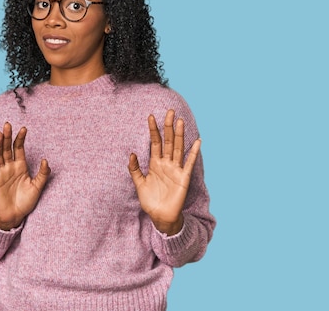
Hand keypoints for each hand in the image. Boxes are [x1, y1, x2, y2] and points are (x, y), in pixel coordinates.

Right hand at [0, 122, 49, 230]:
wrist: (15, 216)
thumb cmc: (26, 202)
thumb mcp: (38, 187)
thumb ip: (43, 174)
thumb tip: (46, 160)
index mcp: (20, 166)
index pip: (19, 149)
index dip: (20, 139)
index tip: (24, 129)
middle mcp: (9, 167)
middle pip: (7, 148)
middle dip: (8, 137)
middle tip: (8, 124)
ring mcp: (0, 172)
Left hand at [128, 109, 200, 235]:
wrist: (160, 216)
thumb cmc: (150, 200)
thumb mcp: (138, 183)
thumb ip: (134, 169)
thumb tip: (131, 153)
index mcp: (155, 163)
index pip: (155, 143)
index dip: (153, 130)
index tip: (150, 116)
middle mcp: (166, 163)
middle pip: (168, 141)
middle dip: (168, 127)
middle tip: (169, 111)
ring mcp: (176, 170)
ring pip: (178, 148)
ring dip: (179, 135)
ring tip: (180, 121)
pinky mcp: (183, 178)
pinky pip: (189, 163)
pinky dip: (193, 153)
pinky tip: (197, 141)